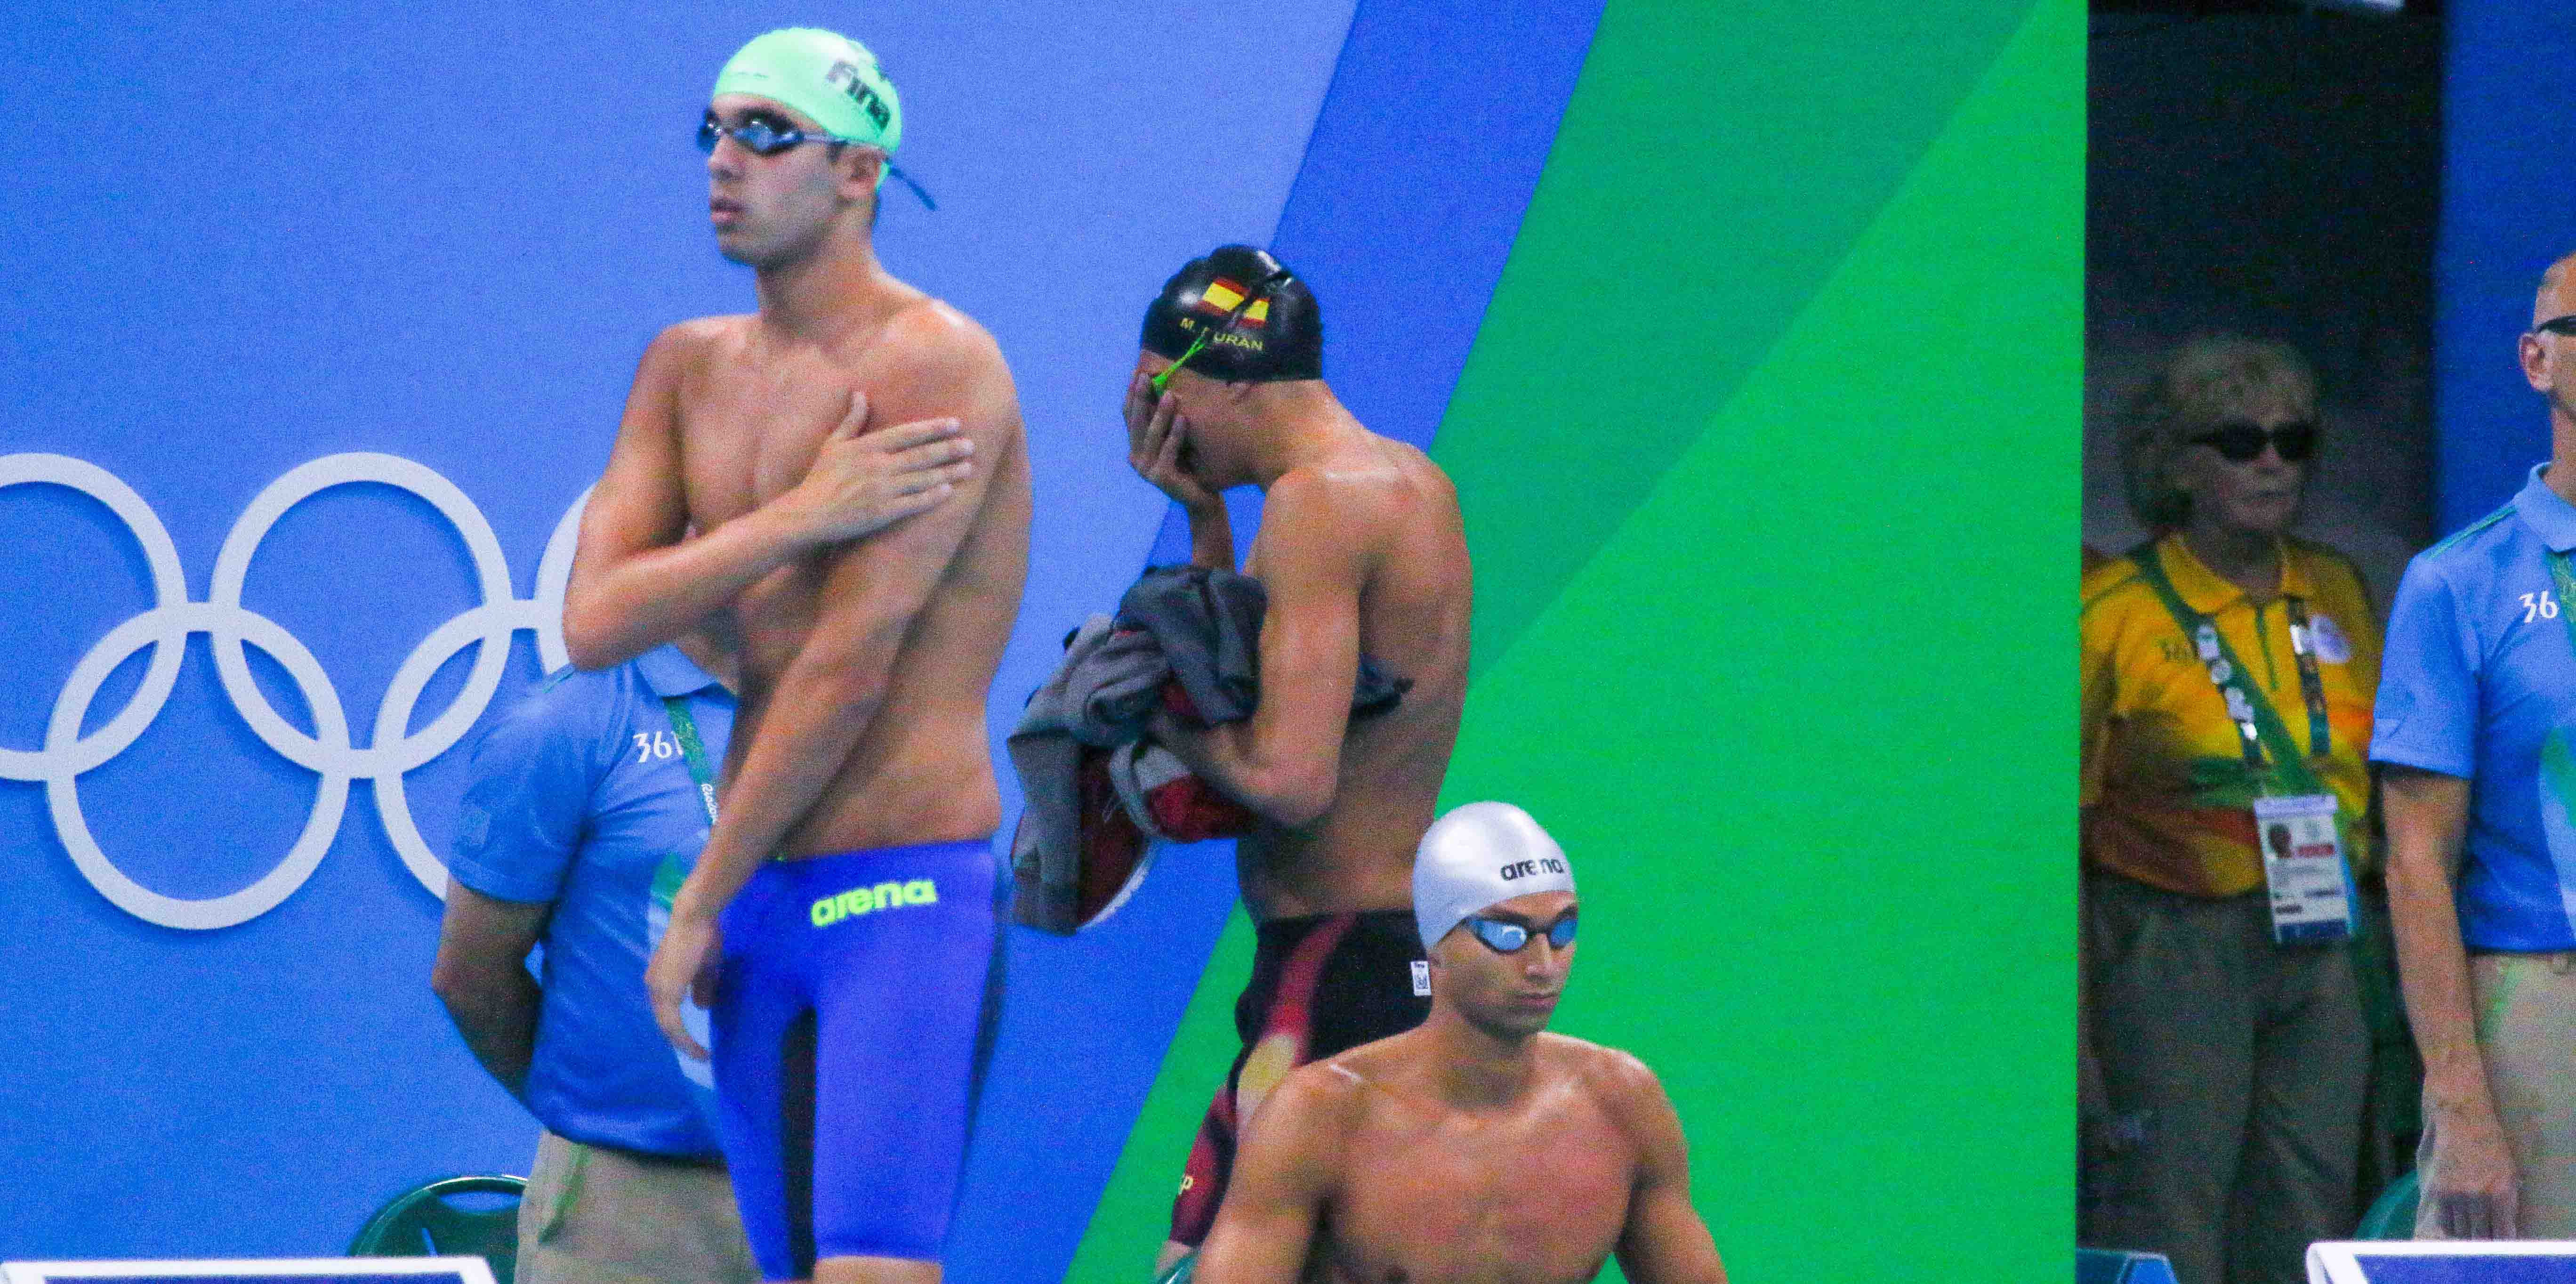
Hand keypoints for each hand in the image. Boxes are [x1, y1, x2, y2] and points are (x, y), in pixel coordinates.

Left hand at [646, 908, 722, 1059]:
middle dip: (682, 1041)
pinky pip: (673, 1022)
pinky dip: (683, 1036)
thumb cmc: (701, 936)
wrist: (694, 917)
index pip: (667, 1012)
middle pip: (665, 1023)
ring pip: (668, 1025)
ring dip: (683, 1042)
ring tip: (700, 1054)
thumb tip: (701, 1006)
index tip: (698, 1042)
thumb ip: (702, 987)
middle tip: (699, 1055)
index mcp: (661, 981)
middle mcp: (655, 987)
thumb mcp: (706, 967)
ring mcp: (659, 989)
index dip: (680, 1029)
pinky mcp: (667, 991)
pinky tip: (696, 1045)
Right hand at [782, 390, 975, 544]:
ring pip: (923, 478)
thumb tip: (860, 394)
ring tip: (968, 467)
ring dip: (948, 472)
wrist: (808, 514)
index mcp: (867, 446)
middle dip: (949, 449)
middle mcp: (877, 465)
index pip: (908, 433)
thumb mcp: (833, 444)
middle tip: (971, 445)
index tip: (954, 424)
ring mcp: (881, 490)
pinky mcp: (883, 512)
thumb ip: (852, 420)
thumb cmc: (820, 478)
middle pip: (921, 454)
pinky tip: (949, 490)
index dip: (933, 428)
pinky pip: (914, 502)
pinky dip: (933, 496)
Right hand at [1126, 372, 1220, 511]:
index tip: (1139, 373)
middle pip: (1136, 422)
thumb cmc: (1190, 464)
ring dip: (1161, 414)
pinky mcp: (1160, 478)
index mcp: (1136, 446)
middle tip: (1148, 377)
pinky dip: (1176, 434)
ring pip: (1151, 436)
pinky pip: (1168, 451)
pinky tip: (1183, 418)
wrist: (1201, 498)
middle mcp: (1136, 457)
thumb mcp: (1175, 438)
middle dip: (1142, 398)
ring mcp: (1146, 469)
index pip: (1129, 415)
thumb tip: (1165, 384)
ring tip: (1170, 394)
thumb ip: (1165, 419)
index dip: (1132, 394)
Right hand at [2427, 1102, 2519, 1237]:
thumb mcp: (2508, 1169)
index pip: (2502, 1231)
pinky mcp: (2440, 1189)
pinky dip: (2450, 1225)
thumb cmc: (2489, 1140)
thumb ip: (2507, 1196)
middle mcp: (2480, 1196)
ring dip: (2465, 1234)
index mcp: (2502, 1191)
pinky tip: (2453, 1224)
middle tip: (2480, 1239)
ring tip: (2467, 1233)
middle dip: (2481, 1239)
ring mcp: (2458, 1193)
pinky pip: (2444, 1218)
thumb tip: (2502, 1222)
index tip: (2497, 1242)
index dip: (2500, 1241)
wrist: (2461, 1116)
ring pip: (2461, 1229)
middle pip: (2480, 1234)